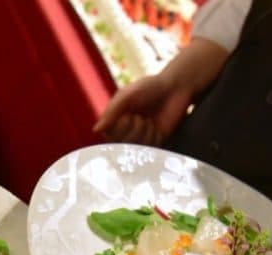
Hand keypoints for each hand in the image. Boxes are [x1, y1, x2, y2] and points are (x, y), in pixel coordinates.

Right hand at [93, 37, 229, 145]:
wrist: (176, 88)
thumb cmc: (149, 87)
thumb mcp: (127, 95)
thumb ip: (112, 112)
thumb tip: (96, 130)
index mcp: (114, 119)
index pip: (110, 136)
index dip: (121, 126)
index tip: (130, 114)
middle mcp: (123, 131)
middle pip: (123, 144)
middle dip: (136, 129)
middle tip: (142, 117)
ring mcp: (139, 138)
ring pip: (137, 148)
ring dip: (146, 132)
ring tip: (150, 120)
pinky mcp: (153, 143)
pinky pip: (151, 149)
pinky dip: (156, 136)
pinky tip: (158, 126)